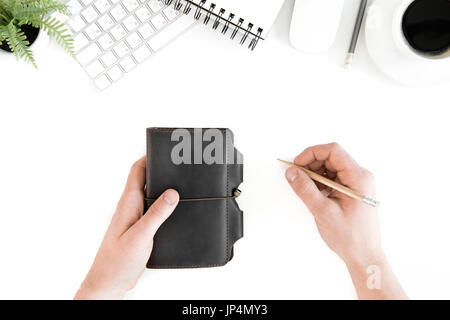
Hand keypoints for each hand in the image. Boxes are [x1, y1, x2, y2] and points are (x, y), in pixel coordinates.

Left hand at [74, 157, 178, 299]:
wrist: (109, 282)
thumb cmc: (117, 262)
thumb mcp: (140, 236)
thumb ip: (156, 214)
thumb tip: (172, 193)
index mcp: (128, 203)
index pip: (137, 171)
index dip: (149, 157)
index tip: (163, 150)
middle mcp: (131, 207)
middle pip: (145, 180)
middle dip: (161, 170)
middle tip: (177, 164)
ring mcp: (135, 217)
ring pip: (150, 195)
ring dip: (163, 188)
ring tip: (179, 183)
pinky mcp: (140, 228)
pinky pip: (153, 210)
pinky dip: (164, 205)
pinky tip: (174, 209)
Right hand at [285, 143, 405, 298]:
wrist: (364, 255)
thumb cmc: (351, 237)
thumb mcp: (323, 212)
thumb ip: (305, 190)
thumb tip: (292, 172)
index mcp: (358, 178)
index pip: (333, 151)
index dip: (311, 153)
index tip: (297, 164)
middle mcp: (360, 177)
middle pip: (331, 157)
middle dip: (311, 164)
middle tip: (297, 177)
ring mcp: (357, 183)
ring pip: (331, 167)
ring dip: (315, 174)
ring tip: (306, 189)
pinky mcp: (352, 190)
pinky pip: (333, 177)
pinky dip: (320, 182)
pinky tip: (315, 194)